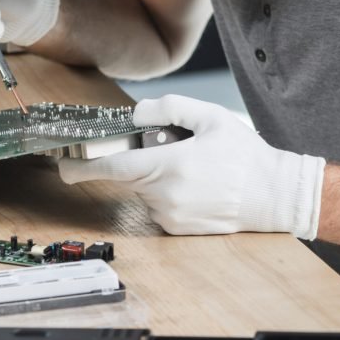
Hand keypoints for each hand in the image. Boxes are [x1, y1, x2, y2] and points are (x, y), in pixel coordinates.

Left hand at [59, 95, 325, 237]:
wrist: (275, 196)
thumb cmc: (246, 157)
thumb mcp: (211, 118)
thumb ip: (169, 109)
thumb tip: (138, 114)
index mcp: (169, 167)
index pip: (114, 167)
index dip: (84, 167)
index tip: (64, 167)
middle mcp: (165, 196)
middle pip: (131, 176)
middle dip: (142, 161)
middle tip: (175, 151)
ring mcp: (171, 217)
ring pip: (145, 192)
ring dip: (157, 179)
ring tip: (195, 171)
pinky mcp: (178, 230)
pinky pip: (159, 207)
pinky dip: (168, 195)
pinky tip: (197, 189)